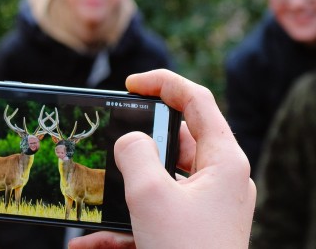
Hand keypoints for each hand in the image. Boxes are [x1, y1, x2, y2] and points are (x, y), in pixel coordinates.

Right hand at [68, 69, 255, 248]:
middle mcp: (223, 180)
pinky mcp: (197, 232)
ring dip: (125, 191)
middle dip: (138, 143)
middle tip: (109, 138)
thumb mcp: (151, 196)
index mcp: (226, 160)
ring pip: (163, 183)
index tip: (130, 83)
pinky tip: (90, 242)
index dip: (164, 82)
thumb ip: (136, 154)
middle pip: (179, 141)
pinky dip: (128, 224)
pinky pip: (160, 216)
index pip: (197, 100)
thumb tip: (131, 140)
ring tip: (92, 196)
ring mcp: (211, 208)